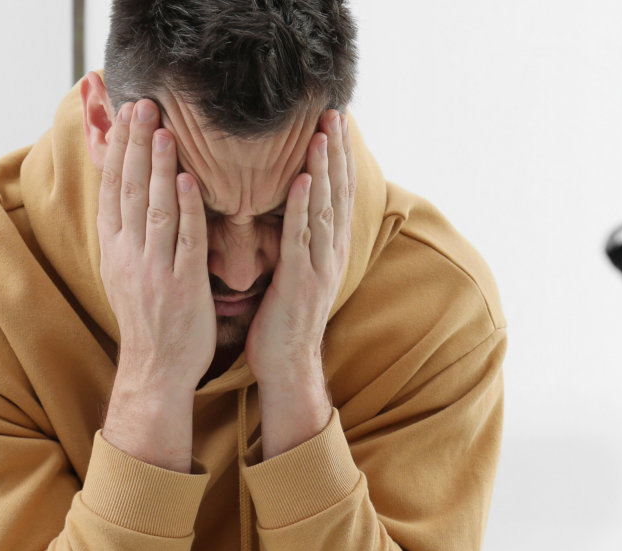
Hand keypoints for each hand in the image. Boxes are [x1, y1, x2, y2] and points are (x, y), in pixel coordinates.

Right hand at [96, 99, 213, 471]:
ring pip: (156, 209)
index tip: (124, 116)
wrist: (155, 368)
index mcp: (113, 249)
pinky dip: (188, 210)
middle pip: (130, 191)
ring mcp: (154, 269)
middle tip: (143, 106)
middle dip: (136, 146)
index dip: (118, 151)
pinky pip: (185, 241)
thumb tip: (126, 191)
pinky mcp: (183, 285)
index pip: (112, 189)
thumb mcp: (124, 269)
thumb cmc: (147, 317)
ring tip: (164, 131)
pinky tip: (191, 181)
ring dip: (160, 169)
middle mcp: (128, 254)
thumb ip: (127, 230)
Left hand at [247, 110, 353, 457]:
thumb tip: (289, 207)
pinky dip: (301, 206)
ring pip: (323, 208)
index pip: (337, 194)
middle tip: (335, 113)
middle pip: (337, 193)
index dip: (339, 158)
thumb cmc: (282, 318)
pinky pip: (300, 237)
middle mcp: (331, 252)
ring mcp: (318, 266)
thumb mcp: (294, 271)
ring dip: (323, 169)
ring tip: (322, 133)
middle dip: (336, 152)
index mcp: (329, 249)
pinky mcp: (299, 281)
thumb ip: (295, 238)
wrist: (286, 365)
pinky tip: (299, 179)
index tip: (335, 123)